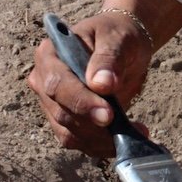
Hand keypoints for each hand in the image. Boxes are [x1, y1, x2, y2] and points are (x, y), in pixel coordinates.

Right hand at [29, 10, 153, 156]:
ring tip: (137, 133)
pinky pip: (80, 141)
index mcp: (49, 54)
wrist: (122, 45)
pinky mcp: (66, 121)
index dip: (81, 102)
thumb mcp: (118, 39)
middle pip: (62, 114)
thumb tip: (102, 84)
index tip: (108, 115)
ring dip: (102, 141)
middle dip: (96, 127)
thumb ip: (109, 58)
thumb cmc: (118, 36)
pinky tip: (128, 138)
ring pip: (70, 134)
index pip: (58, 85)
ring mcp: (52, 104)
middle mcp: (43, 81)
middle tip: (130, 131)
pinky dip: (103, 145)